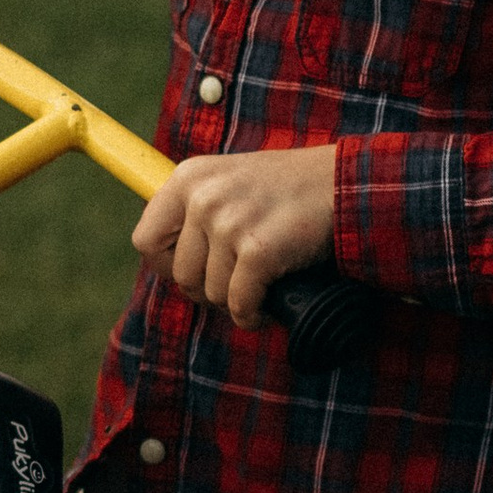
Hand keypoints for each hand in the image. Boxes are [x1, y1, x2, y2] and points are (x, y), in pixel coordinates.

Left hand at [132, 145, 339, 326]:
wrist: (347, 184)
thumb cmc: (290, 190)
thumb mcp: (230, 182)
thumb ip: (196, 211)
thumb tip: (168, 264)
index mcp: (188, 178)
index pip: (145, 240)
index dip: (166, 267)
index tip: (193, 272)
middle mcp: (202, 197)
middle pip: (180, 275)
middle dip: (209, 289)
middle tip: (237, 282)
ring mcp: (229, 222)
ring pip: (211, 293)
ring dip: (236, 299)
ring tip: (260, 283)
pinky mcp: (257, 249)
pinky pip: (240, 304)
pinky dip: (254, 314)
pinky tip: (267, 303)